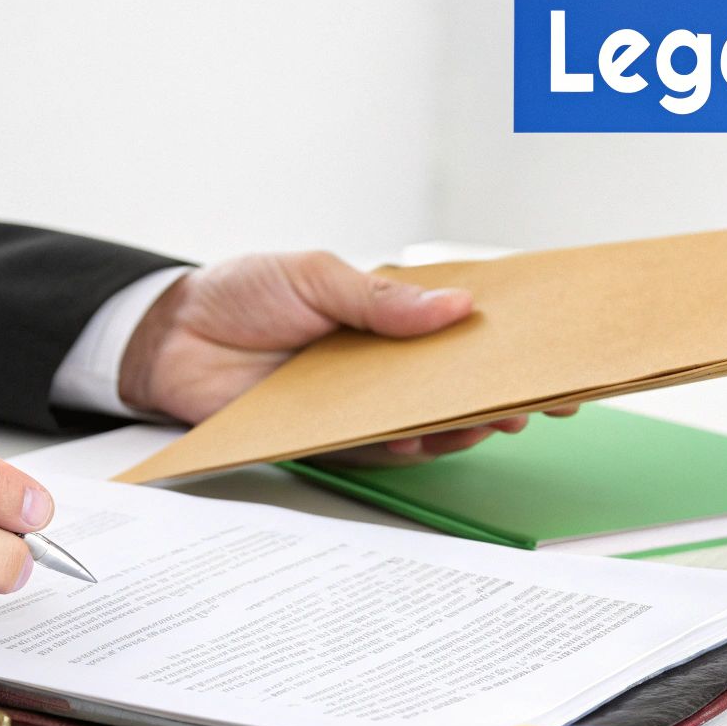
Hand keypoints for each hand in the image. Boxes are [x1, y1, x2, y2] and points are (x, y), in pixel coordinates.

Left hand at [118, 252, 575, 464]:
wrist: (172, 337)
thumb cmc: (241, 292)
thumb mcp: (315, 275)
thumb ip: (382, 298)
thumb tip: (456, 306)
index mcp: (388, 314)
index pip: (462, 327)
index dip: (509, 339)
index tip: (554, 349)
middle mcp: (383, 363)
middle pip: (457, 382)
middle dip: (502, 391)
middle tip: (537, 397)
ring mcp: (360, 403)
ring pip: (428, 422)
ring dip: (463, 424)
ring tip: (492, 418)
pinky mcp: (332, 436)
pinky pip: (380, 449)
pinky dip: (408, 447)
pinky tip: (426, 440)